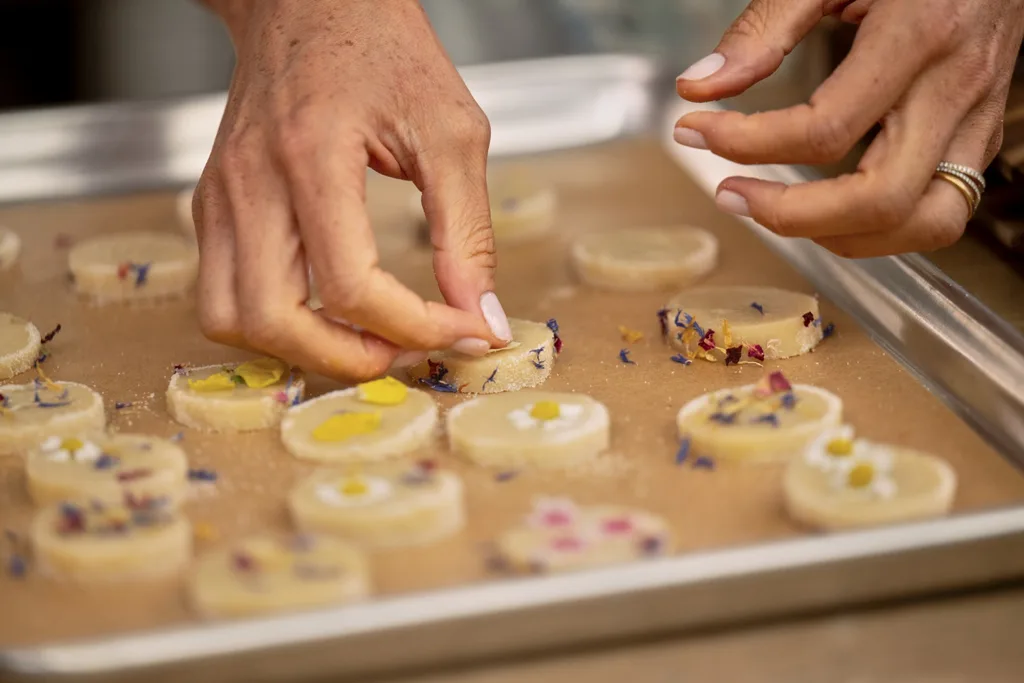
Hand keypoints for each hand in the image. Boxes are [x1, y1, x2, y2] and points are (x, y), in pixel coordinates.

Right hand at [193, 0, 510, 380]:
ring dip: (301, 351)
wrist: (308, 0)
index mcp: (312, 156)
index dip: (417, 326)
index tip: (467, 328)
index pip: (351, 284)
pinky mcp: (212, 205)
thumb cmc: (381, 46)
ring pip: (230, 321)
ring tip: (365, 338)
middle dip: (350, 359)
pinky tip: (328, 311)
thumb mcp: (451, 131)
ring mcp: (219, 197)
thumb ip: (468, 230)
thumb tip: (481, 314)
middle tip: (407, 351)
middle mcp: (250, 183)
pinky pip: (223, 294)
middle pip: (274, 320)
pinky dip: (274, 322)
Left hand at [674, 0, 1023, 256]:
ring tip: (780, 213)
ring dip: (844, 236)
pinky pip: (942, 210)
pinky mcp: (983, 132)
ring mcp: (979, 115)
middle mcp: (958, 85)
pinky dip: (880, 227)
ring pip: (927, 223)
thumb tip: (701, 87)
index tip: (698, 131)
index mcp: (920, 35)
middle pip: (882, 198)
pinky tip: (831, 208)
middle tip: (731, 194)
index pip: (826, 129)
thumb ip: (764, 28)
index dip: (747, 143)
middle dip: (792, 216)